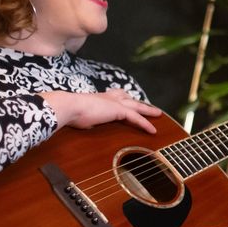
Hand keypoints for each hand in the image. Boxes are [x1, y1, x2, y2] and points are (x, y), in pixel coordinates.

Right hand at [41, 89, 160, 133]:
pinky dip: (145, 124)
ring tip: (158, 114)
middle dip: (140, 103)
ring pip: (137, 106)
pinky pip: (136, 118)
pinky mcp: (118, 110)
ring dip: (148, 110)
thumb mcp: (81, 116)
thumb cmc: (70, 113)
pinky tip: (153, 130)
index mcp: (99, 98)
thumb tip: (87, 124)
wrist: (69, 107)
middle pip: (129, 99)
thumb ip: (87, 120)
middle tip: (151, 107)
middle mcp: (108, 98)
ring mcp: (115, 103)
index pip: (114, 95)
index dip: (122, 96)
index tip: (127, 97)